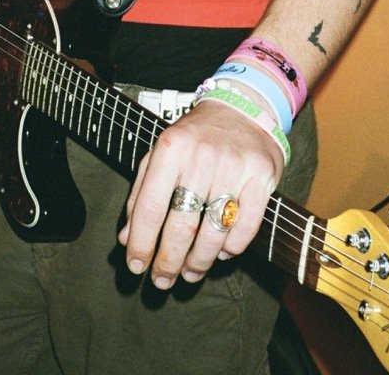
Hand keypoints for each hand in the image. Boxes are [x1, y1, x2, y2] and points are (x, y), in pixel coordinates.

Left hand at [117, 99, 284, 288]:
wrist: (241, 108)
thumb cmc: (194, 137)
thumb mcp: (160, 155)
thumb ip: (141, 194)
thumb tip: (127, 239)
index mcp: (171, 149)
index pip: (150, 208)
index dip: (140, 243)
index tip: (135, 266)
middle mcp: (201, 157)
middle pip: (181, 226)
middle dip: (167, 262)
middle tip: (161, 281)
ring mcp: (234, 168)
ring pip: (213, 234)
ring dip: (198, 263)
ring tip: (189, 273)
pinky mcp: (261, 178)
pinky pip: (245, 228)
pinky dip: (231, 249)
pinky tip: (220, 253)